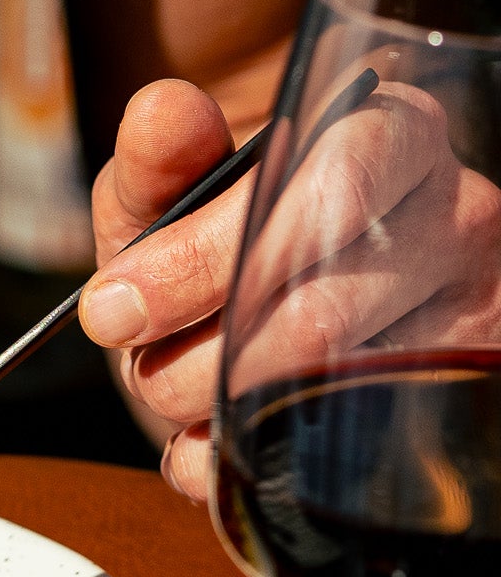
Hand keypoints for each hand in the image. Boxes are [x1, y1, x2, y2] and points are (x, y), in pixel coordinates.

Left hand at [81, 75, 500, 500]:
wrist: (268, 295)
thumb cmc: (216, 230)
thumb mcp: (172, 187)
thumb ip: (158, 154)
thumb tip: (163, 110)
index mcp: (389, 130)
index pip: (319, 193)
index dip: (201, 262)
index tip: (113, 309)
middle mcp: (458, 213)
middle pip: (320, 308)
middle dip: (194, 355)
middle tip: (136, 367)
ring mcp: (481, 311)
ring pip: (338, 387)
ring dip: (220, 408)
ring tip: (172, 394)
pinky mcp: (474, 398)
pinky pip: (359, 456)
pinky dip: (255, 466)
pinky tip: (206, 450)